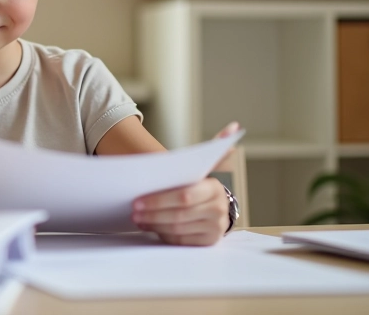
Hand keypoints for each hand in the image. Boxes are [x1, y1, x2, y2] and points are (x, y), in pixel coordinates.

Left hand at [132, 122, 240, 245]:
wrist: (211, 207)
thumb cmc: (197, 184)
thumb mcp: (201, 167)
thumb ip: (215, 148)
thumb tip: (234, 126)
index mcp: (215, 188)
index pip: (183, 196)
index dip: (159, 200)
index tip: (137, 200)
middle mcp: (219, 209)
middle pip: (179, 214)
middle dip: (153, 212)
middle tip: (133, 210)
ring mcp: (215, 227)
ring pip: (177, 229)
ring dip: (154, 224)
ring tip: (138, 219)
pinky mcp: (208, 242)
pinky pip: (181, 241)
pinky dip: (163, 234)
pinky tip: (151, 228)